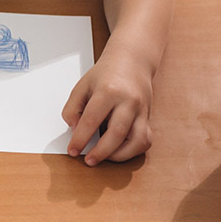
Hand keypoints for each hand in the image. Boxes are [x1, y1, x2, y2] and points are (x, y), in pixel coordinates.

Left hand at [61, 47, 156, 164]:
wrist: (133, 60)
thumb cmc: (107, 74)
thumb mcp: (82, 85)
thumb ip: (73, 108)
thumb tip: (75, 130)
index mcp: (108, 91)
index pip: (91, 120)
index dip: (80, 139)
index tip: (73, 150)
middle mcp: (128, 101)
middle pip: (117, 133)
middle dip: (101, 152)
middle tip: (89, 160)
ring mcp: (141, 110)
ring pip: (138, 141)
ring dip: (121, 155)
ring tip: (105, 157)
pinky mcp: (148, 117)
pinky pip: (146, 140)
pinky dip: (133, 151)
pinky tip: (119, 151)